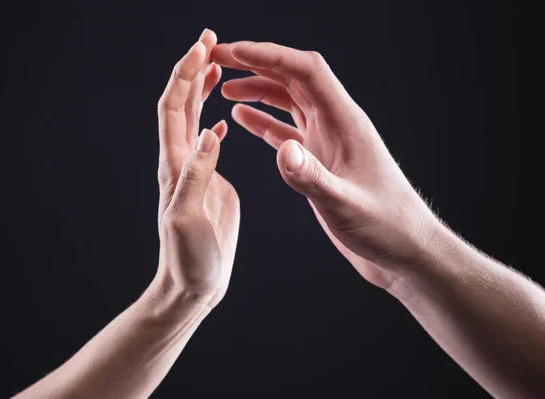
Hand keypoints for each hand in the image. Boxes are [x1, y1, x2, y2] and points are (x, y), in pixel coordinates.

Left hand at [155, 30, 239, 308]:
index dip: (185, 75)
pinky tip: (221, 116)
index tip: (201, 47)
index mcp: (176, 166)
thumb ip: (197, 174)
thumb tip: (210, 131)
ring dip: (200, 89)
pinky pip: (206, 143)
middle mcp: (181, 162)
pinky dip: (211, 119)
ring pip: (191, 120)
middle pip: (179, 105)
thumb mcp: (190, 218)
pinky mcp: (208, 182)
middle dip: (192, 69)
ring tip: (214, 65)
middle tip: (208, 40)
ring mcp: (194, 171)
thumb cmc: (190, 259)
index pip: (174, 109)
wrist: (194, 284)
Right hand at [212, 42, 437, 288]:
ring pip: (288, 101)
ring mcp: (327, 140)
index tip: (235, 52)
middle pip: (292, 78)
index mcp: (346, 122)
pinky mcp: (320, 160)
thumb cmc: (386, 226)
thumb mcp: (345, 205)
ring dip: (257, 89)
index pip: (307, 71)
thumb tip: (282, 150)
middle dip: (255, 63)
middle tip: (218, 59)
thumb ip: (312, 178)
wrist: (404, 248)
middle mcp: (335, 124)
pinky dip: (263, 120)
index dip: (270, 56)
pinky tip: (242, 117)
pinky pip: (287, 130)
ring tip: (223, 87)